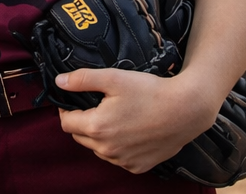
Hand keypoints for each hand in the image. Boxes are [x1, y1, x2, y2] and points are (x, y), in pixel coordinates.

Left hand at [54, 68, 219, 174]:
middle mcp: (107, 150)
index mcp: (97, 127)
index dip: (66, 110)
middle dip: (83, 122)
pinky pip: (117, 159)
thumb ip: (82, 80)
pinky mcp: (138, 167)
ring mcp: (123, 161)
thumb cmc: (150, 91)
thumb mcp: (113, 78)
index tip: (75, 100)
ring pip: (98, 149)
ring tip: (115, 118)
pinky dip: (117, 148)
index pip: (66, 123)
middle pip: (80, 137)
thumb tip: (59, 82)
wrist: (186, 110)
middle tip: (98, 106)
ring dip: (99, 136)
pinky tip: (129, 132)